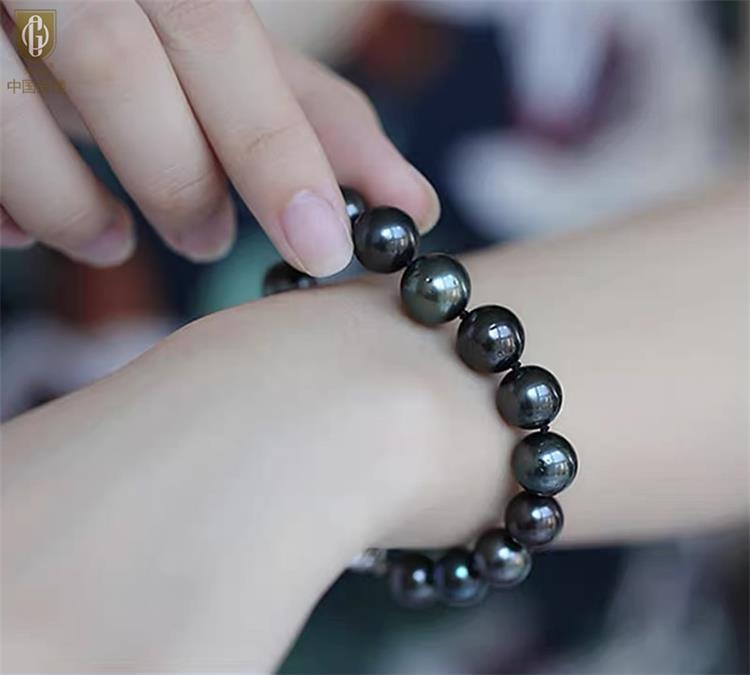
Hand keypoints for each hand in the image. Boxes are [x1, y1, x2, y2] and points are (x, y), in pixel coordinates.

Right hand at [0, 1, 438, 274]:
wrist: (30, 3)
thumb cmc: (139, 33)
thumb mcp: (220, 60)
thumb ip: (306, 113)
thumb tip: (411, 199)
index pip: (222, 33)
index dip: (276, 147)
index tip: (326, 243)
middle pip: (119, 62)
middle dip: (180, 177)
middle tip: (210, 242)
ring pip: (17, 100)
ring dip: (79, 204)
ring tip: (117, 242)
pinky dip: (6, 207)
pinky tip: (25, 232)